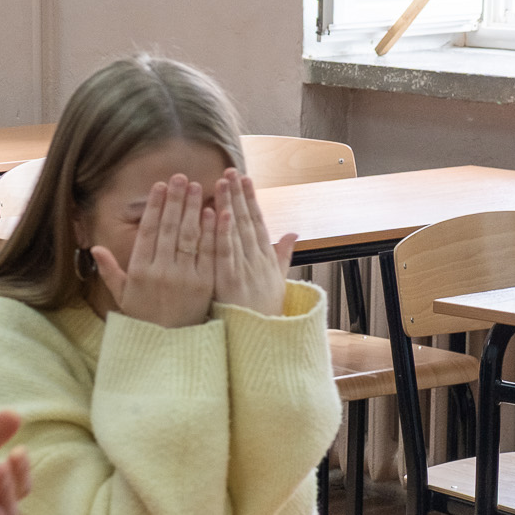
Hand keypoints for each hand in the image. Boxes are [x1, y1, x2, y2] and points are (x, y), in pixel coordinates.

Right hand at [90, 178, 214, 328]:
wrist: (169, 347)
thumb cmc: (144, 319)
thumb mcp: (122, 296)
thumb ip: (110, 270)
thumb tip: (94, 248)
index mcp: (140, 271)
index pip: (148, 232)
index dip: (154, 207)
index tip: (159, 186)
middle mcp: (161, 272)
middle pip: (169, 229)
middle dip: (175, 200)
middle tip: (181, 177)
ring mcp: (184, 278)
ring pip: (189, 237)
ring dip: (193, 209)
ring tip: (198, 186)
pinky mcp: (204, 285)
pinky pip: (208, 253)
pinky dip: (211, 232)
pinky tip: (213, 212)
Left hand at [210, 172, 297, 317]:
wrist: (261, 344)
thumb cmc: (264, 314)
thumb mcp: (277, 283)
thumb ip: (282, 256)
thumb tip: (293, 232)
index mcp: (266, 260)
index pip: (258, 224)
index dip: (252, 201)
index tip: (246, 180)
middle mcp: (258, 261)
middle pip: (248, 222)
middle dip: (240, 195)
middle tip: (232, 171)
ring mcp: (245, 270)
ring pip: (236, 231)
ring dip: (231, 205)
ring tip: (224, 181)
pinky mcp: (230, 282)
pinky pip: (225, 253)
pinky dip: (224, 232)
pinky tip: (221, 212)